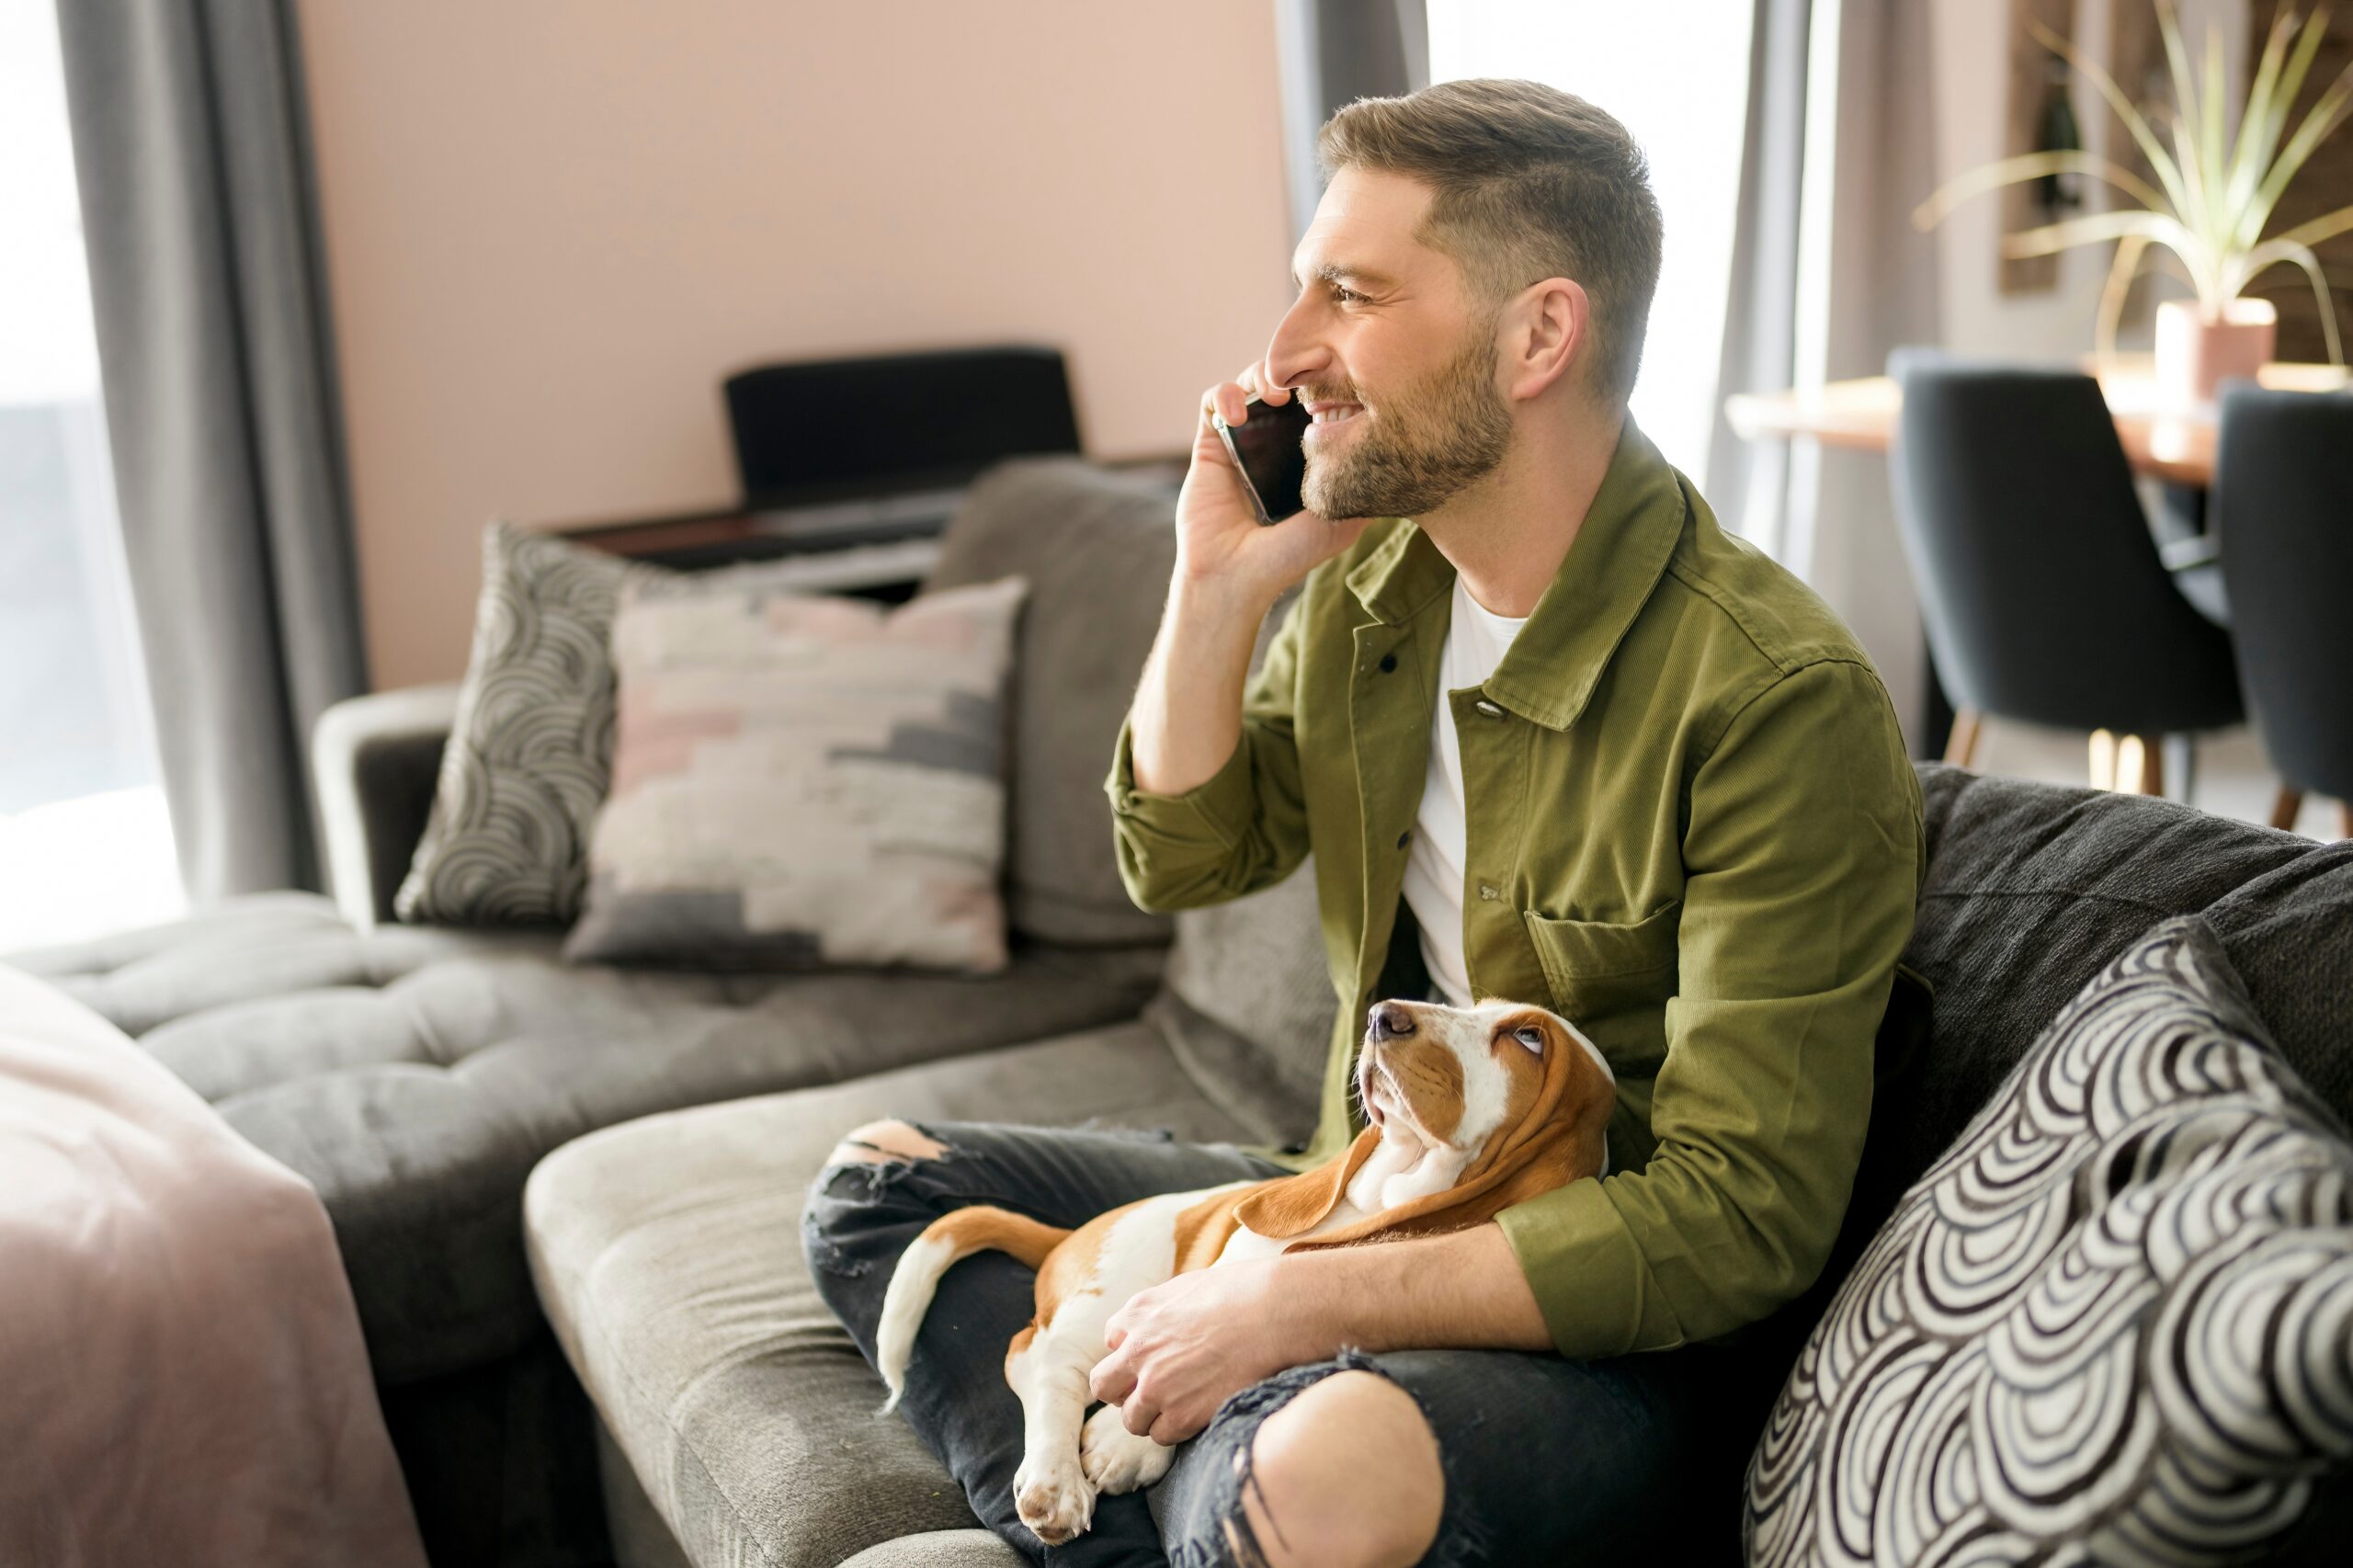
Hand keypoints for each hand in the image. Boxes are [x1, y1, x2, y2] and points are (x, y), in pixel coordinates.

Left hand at [1088, 1258, 1307, 1445]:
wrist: (1273, 1313)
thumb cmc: (1242, 1292)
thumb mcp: (1188, 1285)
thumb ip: (1163, 1309)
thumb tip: (1160, 1322)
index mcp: (1138, 1314)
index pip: (1112, 1340)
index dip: (1132, 1352)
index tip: (1153, 1358)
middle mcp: (1138, 1352)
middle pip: (1104, 1386)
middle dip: (1123, 1391)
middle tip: (1149, 1392)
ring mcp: (1156, 1387)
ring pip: (1132, 1419)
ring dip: (1151, 1416)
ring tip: (1181, 1406)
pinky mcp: (1181, 1415)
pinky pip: (1161, 1436)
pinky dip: (1176, 1430)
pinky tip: (1198, 1415)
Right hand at [1174, 366, 1371, 610]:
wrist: (1233, 577)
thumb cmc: (1287, 557)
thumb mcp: (1342, 521)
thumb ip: (1364, 486)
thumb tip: (1398, 450)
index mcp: (1307, 454)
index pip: (1320, 400)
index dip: (1330, 384)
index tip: (1341, 385)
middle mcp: (1276, 442)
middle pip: (1288, 382)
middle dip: (1298, 370)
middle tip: (1307, 381)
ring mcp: (1244, 440)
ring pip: (1253, 381)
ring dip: (1263, 374)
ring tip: (1274, 395)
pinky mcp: (1211, 443)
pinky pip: (1215, 399)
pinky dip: (1227, 394)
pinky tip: (1238, 415)